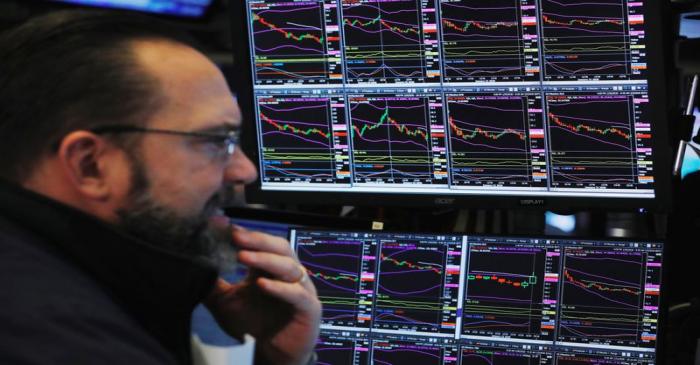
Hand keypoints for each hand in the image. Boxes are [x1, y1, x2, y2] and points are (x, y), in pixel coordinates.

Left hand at [203, 227, 320, 364]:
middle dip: (258, 240)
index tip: (224, 227)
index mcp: (271, 267)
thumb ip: (213, 285)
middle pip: (279, 247)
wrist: (274, 352)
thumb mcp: (226, 302)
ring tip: (243, 256)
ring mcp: (301, 289)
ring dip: (266, 259)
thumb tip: (193, 266)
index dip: (246, 234)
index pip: (262, 243)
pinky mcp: (309, 308)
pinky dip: (280, 288)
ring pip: (289, 266)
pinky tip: (262, 284)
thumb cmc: (253, 323)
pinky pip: (297, 294)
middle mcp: (288, 274)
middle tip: (236, 236)